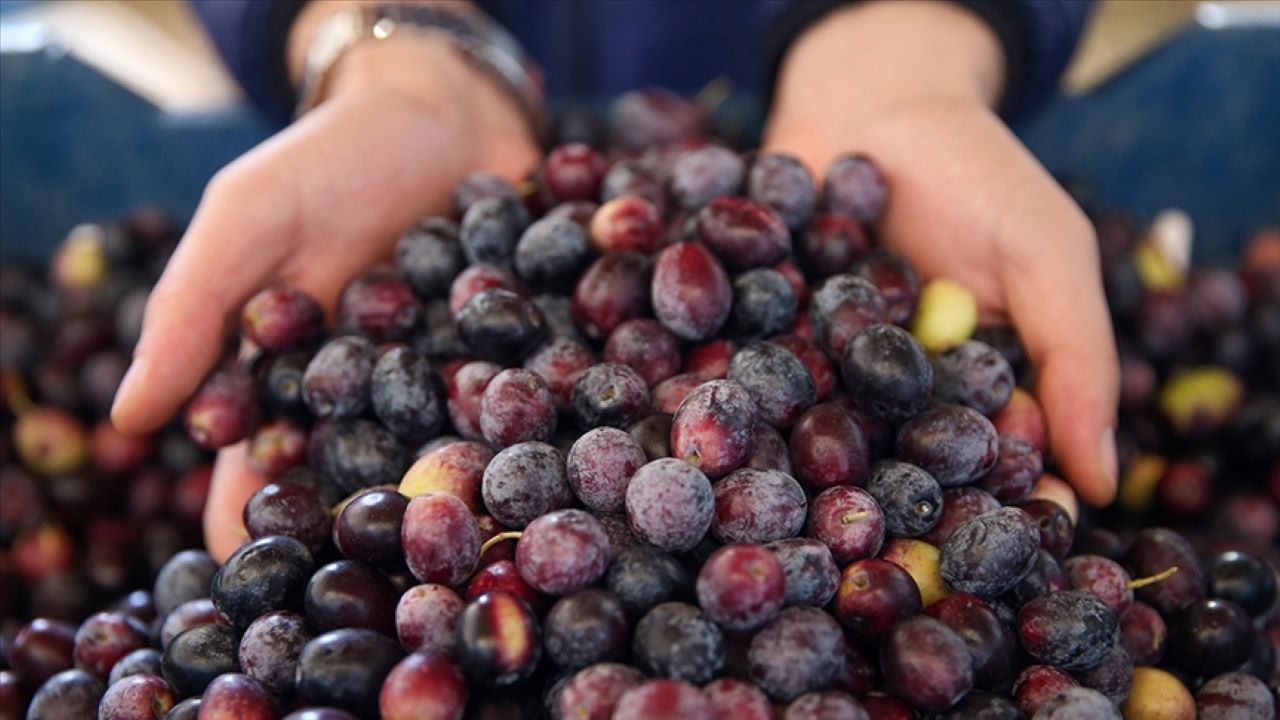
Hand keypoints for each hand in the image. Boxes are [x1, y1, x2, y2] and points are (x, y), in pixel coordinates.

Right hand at [111, 31, 539, 560]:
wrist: (441, 108)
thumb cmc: (327, 159)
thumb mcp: (248, 219)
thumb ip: (194, 310)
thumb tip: (128, 417)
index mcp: (295, 378)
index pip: (266, 461)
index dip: (259, 508)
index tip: (260, 551)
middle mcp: (375, 397)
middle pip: (362, 477)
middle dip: (365, 519)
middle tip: (371, 566)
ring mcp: (452, 380)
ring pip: (448, 453)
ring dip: (456, 488)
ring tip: (462, 530)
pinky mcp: (522, 355)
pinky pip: (530, 395)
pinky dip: (538, 417)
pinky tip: (548, 451)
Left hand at [764, 2, 1118, 506]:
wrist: (877, 102)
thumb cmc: (979, 176)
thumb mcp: (1048, 252)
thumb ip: (1075, 355)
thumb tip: (1102, 488)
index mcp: (965, 398)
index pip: (977, 472)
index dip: (982, 510)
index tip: (980, 537)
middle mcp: (887, 401)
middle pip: (886, 471)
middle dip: (878, 499)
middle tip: (869, 530)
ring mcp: (816, 372)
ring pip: (807, 435)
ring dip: (793, 459)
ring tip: (785, 485)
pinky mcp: (755, 336)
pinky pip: (738, 369)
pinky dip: (727, 383)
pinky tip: (711, 404)